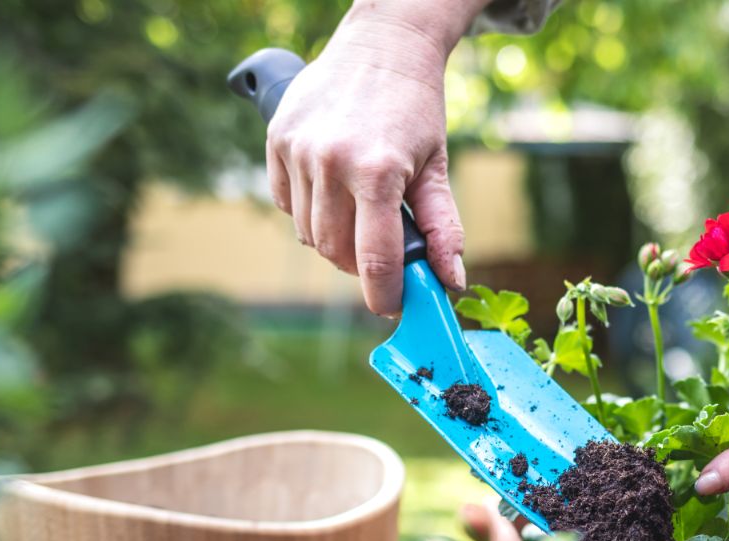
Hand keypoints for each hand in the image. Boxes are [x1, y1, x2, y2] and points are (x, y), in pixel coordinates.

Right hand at [266, 3, 470, 314]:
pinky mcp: (277, 140)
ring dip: (334, 239)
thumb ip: (444, 228)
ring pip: (309, 233)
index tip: (392, 306)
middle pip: (336, 253)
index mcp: (378, 172)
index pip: (375, 261)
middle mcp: (332, 162)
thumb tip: (451, 282)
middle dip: (359, 266)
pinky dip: (308, 212)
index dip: (384, 295)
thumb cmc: (416, 108)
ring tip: (359, 214)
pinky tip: (332, 191)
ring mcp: (299, 150)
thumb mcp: (438, 167)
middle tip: (380, 253)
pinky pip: (287, 204)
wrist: (383, 46)